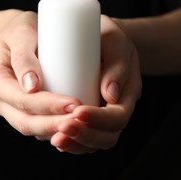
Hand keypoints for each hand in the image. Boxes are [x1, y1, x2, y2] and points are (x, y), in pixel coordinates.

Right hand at [0, 11, 81, 136]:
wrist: (20, 36)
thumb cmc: (22, 29)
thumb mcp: (21, 32)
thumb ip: (23, 56)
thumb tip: (31, 86)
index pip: (22, 100)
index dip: (48, 106)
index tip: (74, 103)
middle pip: (26, 122)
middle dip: (55, 124)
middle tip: (83, 118)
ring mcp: (11, 110)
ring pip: (34, 130)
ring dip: (58, 130)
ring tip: (83, 124)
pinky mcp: (24, 113)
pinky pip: (40, 128)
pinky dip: (56, 130)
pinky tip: (76, 126)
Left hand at [50, 15, 141, 153]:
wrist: (101, 39)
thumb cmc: (107, 36)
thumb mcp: (115, 40)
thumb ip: (117, 64)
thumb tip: (110, 94)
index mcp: (128, 92)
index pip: (118, 117)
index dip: (99, 119)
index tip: (77, 111)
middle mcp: (117, 108)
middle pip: (107, 136)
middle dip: (84, 135)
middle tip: (62, 127)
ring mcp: (103, 116)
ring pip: (94, 142)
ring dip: (75, 144)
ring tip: (55, 138)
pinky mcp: (88, 118)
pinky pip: (83, 139)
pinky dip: (71, 143)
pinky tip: (53, 137)